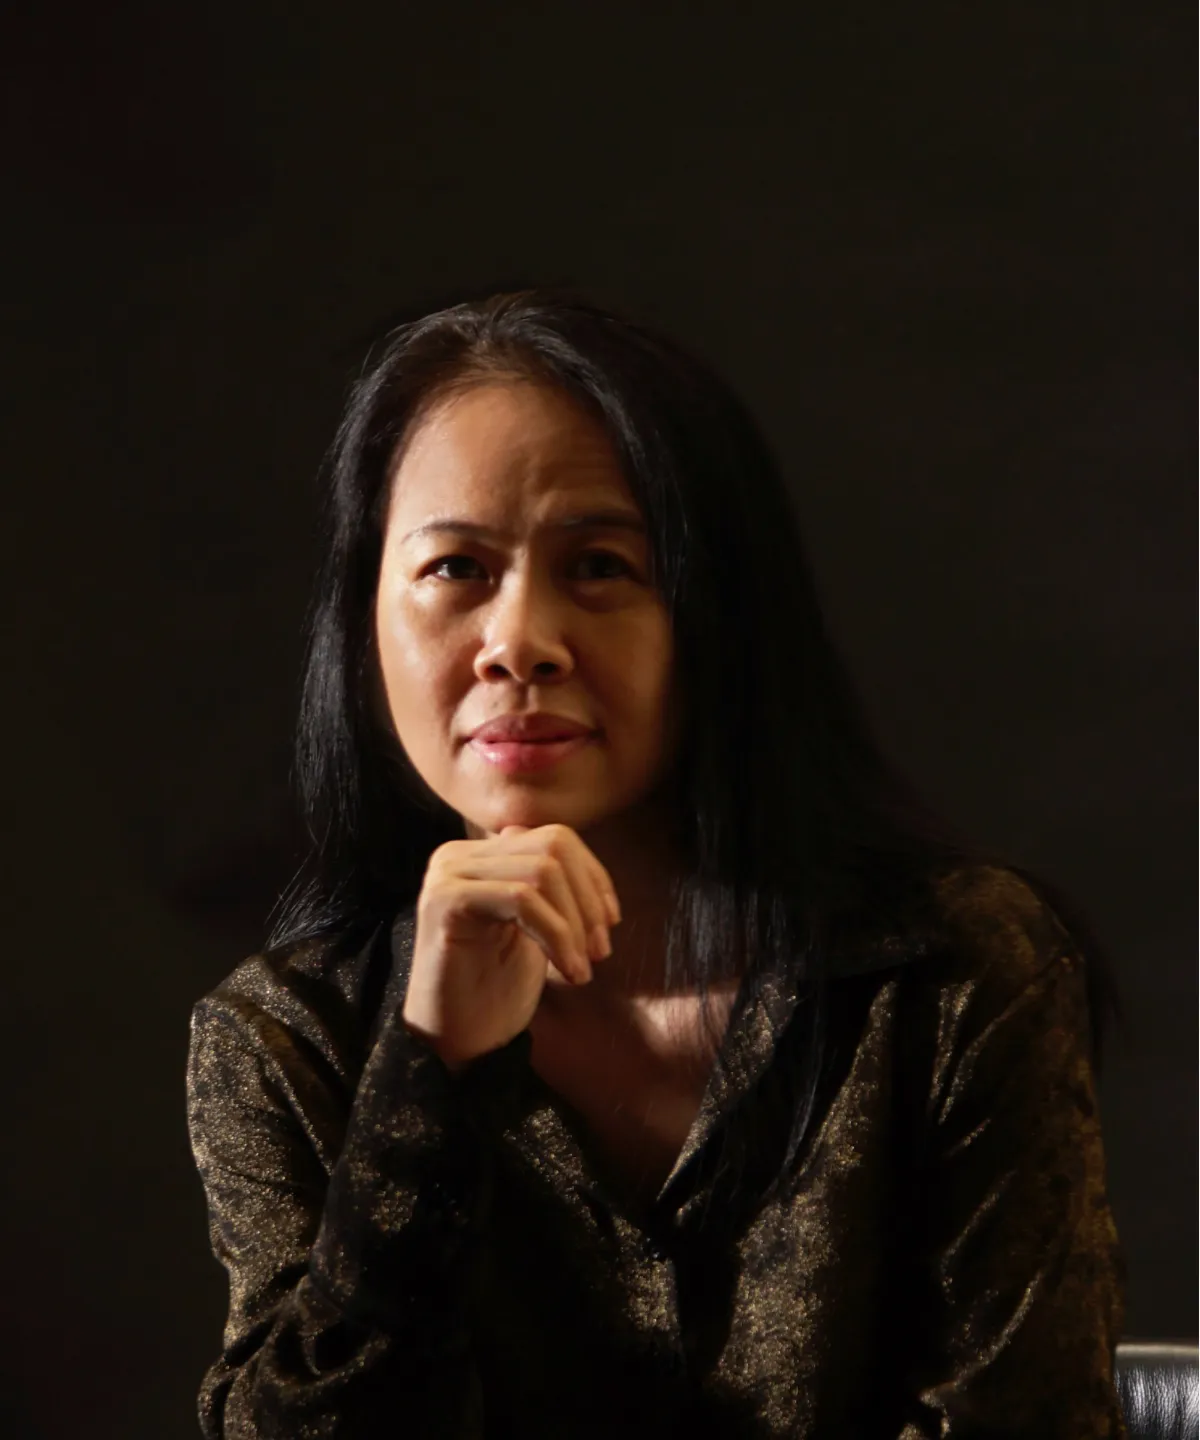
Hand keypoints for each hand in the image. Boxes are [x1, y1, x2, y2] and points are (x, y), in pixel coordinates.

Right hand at [402, 823, 622, 1070]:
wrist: (458, 1041)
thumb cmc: (496, 988)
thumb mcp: (534, 926)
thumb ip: (546, 886)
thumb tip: (574, 854)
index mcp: (480, 855)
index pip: (554, 838)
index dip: (593, 876)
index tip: (612, 922)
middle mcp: (459, 855)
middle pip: (552, 847)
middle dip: (588, 899)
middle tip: (601, 951)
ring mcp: (449, 875)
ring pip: (541, 871)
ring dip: (575, 923)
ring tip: (583, 968)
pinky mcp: (446, 901)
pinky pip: (521, 899)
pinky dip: (556, 934)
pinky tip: (568, 971)